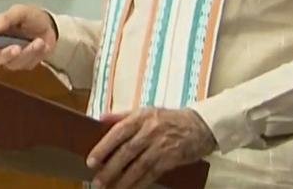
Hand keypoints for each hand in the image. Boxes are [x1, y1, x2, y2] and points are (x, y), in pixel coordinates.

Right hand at [0, 4, 57, 70]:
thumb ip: (4, 19)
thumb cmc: (31, 17)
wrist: (51, 25)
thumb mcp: (19, 12)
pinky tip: (42, 45)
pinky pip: (25, 65)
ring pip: (10, 64)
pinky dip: (35, 54)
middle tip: (18, 47)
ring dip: (26, 53)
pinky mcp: (23, 64)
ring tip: (38, 41)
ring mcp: (10, 58)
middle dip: (4, 55)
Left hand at [87, 107, 216, 188]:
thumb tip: (100, 119)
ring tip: (110, 188)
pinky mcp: (171, 159)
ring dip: (123, 179)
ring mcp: (161, 145)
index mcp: (141, 117)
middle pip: (126, 151)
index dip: (103, 147)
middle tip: (97, 180)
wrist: (200, 126)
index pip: (118, 132)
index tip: (91, 160)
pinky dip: (140, 183)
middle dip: (110, 168)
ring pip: (138, 165)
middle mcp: (150, 130)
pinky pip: (152, 173)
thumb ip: (122, 116)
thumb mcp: (145, 111)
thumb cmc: (169, 119)